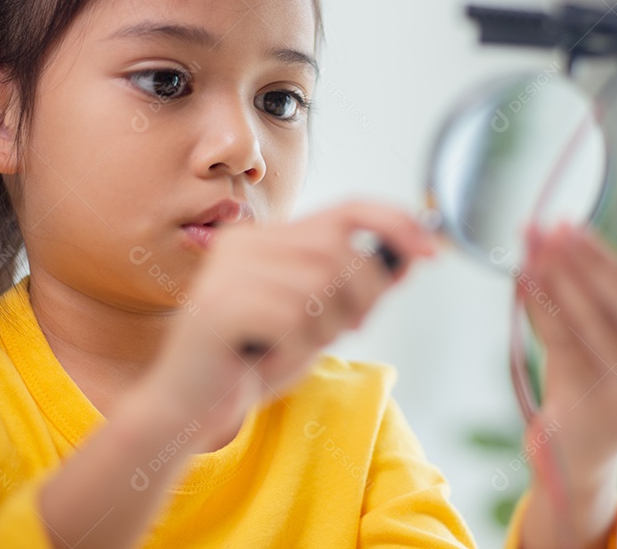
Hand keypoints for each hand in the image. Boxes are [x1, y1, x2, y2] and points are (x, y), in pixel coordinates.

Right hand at [140, 200, 435, 449]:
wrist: (185, 409)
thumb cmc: (253, 361)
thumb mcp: (317, 318)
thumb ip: (357, 284)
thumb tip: (413, 252)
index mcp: (267, 237)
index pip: (348, 208)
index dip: (396, 223)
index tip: (431, 249)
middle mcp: (246, 242)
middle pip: (342, 248)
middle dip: (366, 292)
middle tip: (352, 327)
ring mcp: (228, 271)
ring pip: (322, 281)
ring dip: (327, 325)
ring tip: (295, 345)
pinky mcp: (220, 306)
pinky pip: (293, 317)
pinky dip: (296, 347)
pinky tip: (267, 359)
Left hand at [517, 223, 616, 546]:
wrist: (579, 451)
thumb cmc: (595, 374)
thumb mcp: (614, 331)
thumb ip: (598, 284)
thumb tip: (553, 230)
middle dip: (590, 255)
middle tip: (557, 228)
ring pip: (592, 311)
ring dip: (557, 271)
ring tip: (532, 246)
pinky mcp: (595, 402)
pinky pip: (561, 337)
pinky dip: (539, 302)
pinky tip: (522, 278)